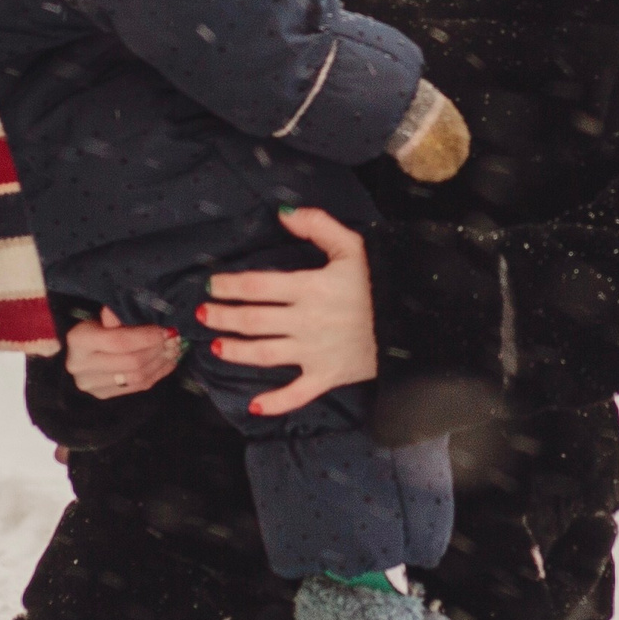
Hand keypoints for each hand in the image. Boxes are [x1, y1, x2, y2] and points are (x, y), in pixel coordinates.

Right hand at [64, 307, 183, 400]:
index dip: (145, 337)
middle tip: (173, 340)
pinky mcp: (103, 394)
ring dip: (160, 363)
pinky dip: (157, 374)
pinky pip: (138, 387)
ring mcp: (91, 384)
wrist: (78, 352)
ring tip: (174, 350)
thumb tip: (150, 317)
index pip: (119, 341)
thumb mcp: (103, 316)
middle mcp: (80, 366)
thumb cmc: (92, 327)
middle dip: (157, 350)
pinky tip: (168, 362)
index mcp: (78, 341)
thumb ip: (121, 318)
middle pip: (130, 362)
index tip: (165, 330)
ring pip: (136, 377)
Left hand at [200, 208, 378, 417]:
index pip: (257, 286)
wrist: (416, 320)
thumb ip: (317, 225)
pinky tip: (254, 407)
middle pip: (253, 321)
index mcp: (309, 288)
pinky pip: (298, 394)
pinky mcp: (327, 376)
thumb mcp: (353, 245)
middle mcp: (305, 322)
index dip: (230, 286)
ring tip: (215, 346)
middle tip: (201, 314)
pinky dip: (276, 402)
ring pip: (265, 354)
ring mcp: (314, 352)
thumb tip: (282, 213)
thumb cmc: (382, 279)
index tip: (211, 285)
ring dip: (236, 352)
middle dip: (223, 317)